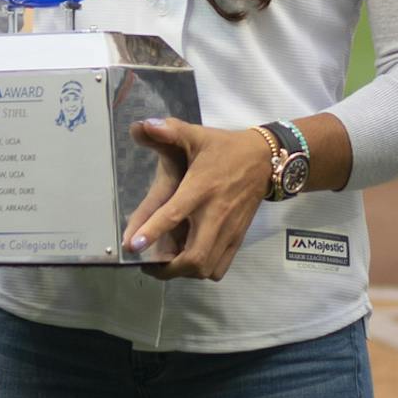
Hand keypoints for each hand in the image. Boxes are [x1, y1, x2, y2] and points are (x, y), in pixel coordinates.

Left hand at [122, 118, 272, 280]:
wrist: (264, 160)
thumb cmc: (224, 148)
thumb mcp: (197, 135)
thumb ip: (170, 131)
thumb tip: (143, 125)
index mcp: (201, 188)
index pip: (175, 213)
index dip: (153, 231)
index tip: (133, 246)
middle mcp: (215, 214)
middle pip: (194, 257)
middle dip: (168, 268)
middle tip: (148, 264)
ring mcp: (229, 230)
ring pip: (206, 267)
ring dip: (183, 272)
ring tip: (166, 266)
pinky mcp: (238, 238)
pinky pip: (220, 268)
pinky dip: (202, 272)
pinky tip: (190, 261)